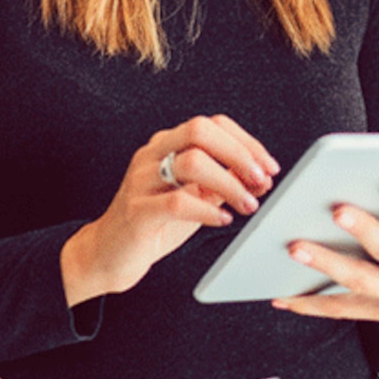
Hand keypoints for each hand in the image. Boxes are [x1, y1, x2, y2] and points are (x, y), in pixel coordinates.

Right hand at [61, 115, 278, 304]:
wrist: (109, 254)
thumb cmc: (156, 223)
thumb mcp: (194, 196)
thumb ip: (222, 182)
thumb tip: (261, 176)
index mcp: (167, 144)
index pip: (211, 124)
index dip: (246, 142)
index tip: (269, 166)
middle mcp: (152, 154)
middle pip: (200, 130)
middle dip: (239, 154)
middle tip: (262, 181)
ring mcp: (141, 180)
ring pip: (191, 162)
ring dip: (229, 183)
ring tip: (247, 205)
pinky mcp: (136, 211)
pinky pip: (177, 202)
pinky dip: (207, 210)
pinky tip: (222, 219)